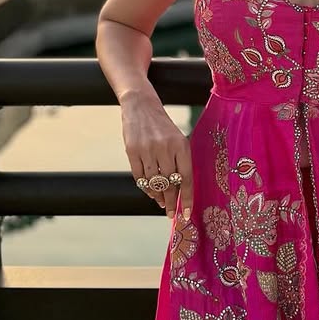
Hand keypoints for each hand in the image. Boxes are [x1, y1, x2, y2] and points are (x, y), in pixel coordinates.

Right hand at [120, 87, 192, 218]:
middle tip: (171, 213)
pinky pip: (139, 177)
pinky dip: (145, 188)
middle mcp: (165, 148)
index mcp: (181, 145)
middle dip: (171, 202)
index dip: (186, 198)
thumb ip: (180, 162)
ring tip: (161, 202)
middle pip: (169, 184)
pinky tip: (150, 192)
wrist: (141, 106)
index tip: (186, 213)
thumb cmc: (163, 126)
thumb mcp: (178, 139)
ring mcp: (147, 150)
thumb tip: (180, 190)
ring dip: (157, 196)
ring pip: (153, 182)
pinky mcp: (132, 151)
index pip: (186, 178)